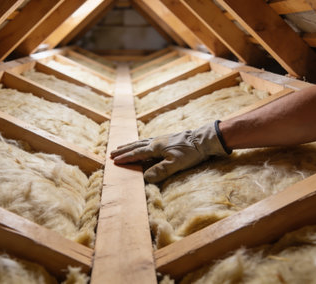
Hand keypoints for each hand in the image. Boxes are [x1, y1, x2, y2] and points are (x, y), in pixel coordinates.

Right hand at [111, 121, 230, 182]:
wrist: (203, 140)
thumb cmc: (191, 152)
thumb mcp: (176, 164)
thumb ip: (160, 171)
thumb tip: (145, 177)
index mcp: (156, 147)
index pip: (137, 154)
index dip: (126, 158)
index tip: (114, 161)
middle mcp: (156, 141)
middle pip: (136, 146)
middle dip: (123, 150)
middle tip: (112, 153)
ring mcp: (161, 139)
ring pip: (141, 141)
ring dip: (130, 145)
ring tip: (121, 146)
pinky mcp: (166, 138)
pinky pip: (148, 140)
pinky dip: (140, 142)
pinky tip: (141, 143)